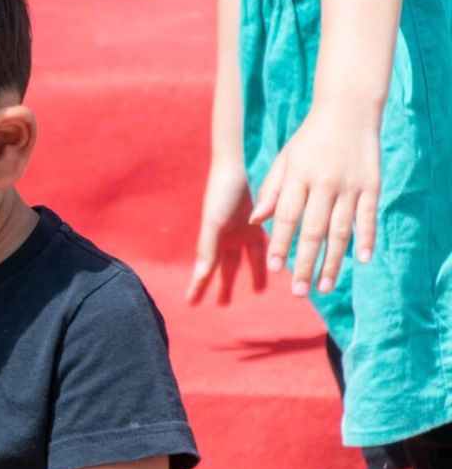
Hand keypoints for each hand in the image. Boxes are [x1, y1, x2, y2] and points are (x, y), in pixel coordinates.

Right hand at [187, 159, 266, 304]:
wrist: (237, 163)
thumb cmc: (221, 192)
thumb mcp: (214, 222)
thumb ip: (207, 249)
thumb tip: (200, 276)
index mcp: (213, 240)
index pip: (205, 270)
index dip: (198, 287)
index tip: (191, 304)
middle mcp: (228, 237)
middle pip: (226, 267)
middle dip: (224, 285)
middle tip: (222, 305)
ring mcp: (244, 229)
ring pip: (249, 258)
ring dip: (253, 273)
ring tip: (258, 290)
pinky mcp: (262, 219)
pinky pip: (265, 243)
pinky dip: (270, 254)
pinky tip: (277, 263)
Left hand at [250, 100, 380, 295]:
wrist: (348, 109)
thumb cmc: (309, 140)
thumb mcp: (284, 160)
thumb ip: (271, 190)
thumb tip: (254, 221)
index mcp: (297, 178)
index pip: (286, 217)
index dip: (281, 244)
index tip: (275, 269)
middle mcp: (323, 183)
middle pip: (312, 230)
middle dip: (305, 262)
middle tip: (298, 291)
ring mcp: (349, 185)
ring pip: (340, 229)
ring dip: (333, 260)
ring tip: (325, 286)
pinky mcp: (371, 184)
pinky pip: (368, 215)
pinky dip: (367, 237)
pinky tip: (363, 260)